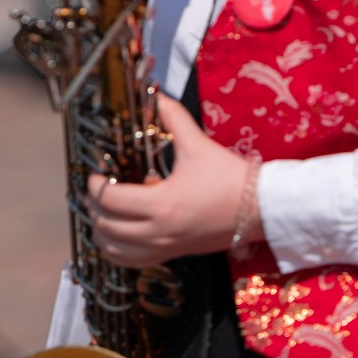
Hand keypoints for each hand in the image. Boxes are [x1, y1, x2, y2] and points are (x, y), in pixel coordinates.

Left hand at [87, 95, 252, 267]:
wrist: (264, 209)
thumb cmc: (232, 179)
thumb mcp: (198, 145)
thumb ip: (174, 118)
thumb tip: (156, 95)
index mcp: (163, 204)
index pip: (109, 201)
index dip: (94, 186)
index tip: (96, 174)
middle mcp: (161, 231)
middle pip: (106, 227)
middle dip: (93, 207)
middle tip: (96, 189)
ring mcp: (167, 246)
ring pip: (115, 251)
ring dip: (101, 232)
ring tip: (104, 212)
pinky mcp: (175, 254)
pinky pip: (134, 262)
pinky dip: (118, 251)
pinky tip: (118, 234)